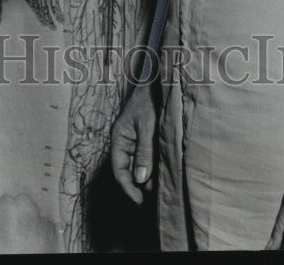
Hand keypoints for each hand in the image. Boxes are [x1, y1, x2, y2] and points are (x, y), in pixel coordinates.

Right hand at [110, 83, 158, 203]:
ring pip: (139, 165)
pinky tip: (164, 168)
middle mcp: (125, 141)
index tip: (140, 201)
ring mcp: (134, 140)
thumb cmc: (150, 101)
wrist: (158, 81)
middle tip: (157, 193)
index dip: (128, 188)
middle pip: (129, 170)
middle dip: (141, 183)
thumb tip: (140, 179)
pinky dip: (153, 164)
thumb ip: (144, 152)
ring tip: (162, 182)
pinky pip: (146, 156)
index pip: (118, 170)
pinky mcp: (145, 138)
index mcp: (119, 138)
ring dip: (149, 174)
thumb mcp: (147, 127)